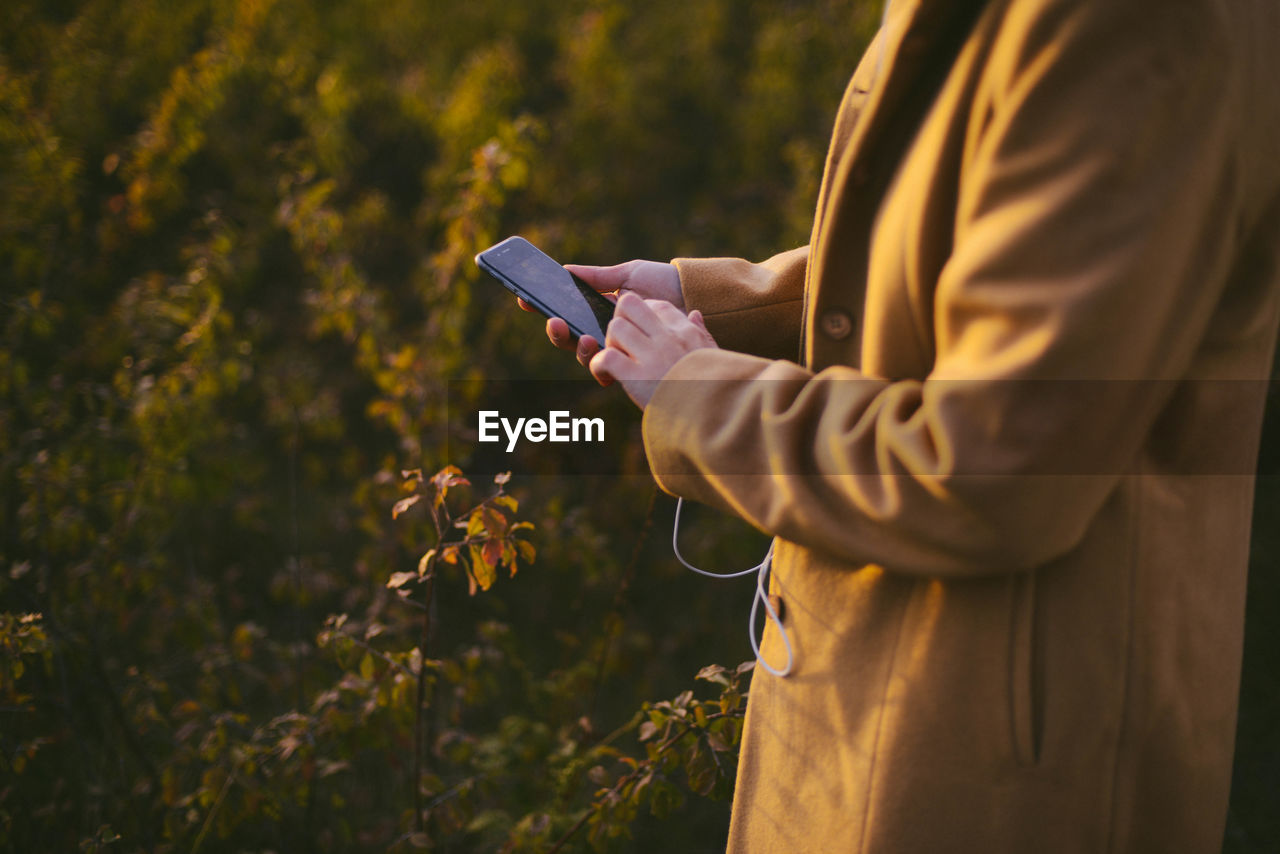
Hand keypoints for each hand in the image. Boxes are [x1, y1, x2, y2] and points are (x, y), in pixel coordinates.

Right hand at [518, 259, 682, 367]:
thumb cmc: (663, 284)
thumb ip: (598, 277)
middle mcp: (607, 335)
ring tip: (586, 337)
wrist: (693, 297)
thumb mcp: (629, 275)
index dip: (546, 309)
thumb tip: (566, 270)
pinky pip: (611, 370)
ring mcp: (620, 352)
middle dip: (558, 333)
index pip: (568, 315)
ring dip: (580, 349)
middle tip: (554, 321)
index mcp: (602, 313)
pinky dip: (602, 362)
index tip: (526, 298)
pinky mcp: (634, 365)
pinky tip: (601, 349)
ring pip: (587, 358)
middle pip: (571, 340)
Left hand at [588, 292, 717, 409]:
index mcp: (686, 331)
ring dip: (608, 345)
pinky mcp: (637, 376)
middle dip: (618, 321)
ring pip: (615, 327)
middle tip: (621, 346)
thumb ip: (701, 332)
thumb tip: (695, 314)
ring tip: (615, 365)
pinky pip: (606, 357)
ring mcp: (652, 355)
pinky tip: (607, 378)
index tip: (639, 336)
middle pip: (628, 304)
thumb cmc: (716, 390)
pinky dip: (599, 366)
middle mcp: (668, 337)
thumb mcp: (712, 355)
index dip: (640, 317)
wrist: (716, 418)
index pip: (655, 305)